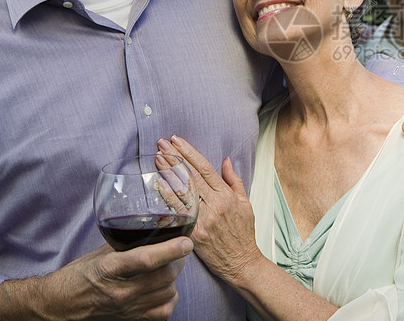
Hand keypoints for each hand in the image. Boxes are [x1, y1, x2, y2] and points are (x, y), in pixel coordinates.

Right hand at [0, 238, 190, 319]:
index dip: (170, 250)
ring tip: (167, 269)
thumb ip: (127, 244)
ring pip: (168, 293)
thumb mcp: (100, 254)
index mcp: (110, 269)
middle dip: (177, 261)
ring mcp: (127, 309)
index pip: (146, 259)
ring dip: (173, 279)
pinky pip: (164, 311)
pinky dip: (169, 298)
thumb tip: (154, 229)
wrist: (60, 306)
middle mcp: (121, 291)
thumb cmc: (79, 276)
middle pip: (164, 277)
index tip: (187, 242)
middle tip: (178, 250)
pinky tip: (162, 289)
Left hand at [160, 137, 264, 283]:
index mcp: (227, 196)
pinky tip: (159, 184)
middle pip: (192, 175)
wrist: (242, 262)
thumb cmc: (244, 234)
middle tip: (162, 143)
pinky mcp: (194, 233)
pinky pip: (179, 212)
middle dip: (176, 157)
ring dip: (168, 172)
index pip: (206, 168)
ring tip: (158, 157)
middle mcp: (215, 205)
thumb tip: (225, 161)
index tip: (178, 141)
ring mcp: (204, 219)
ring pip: (184, 191)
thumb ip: (234, 180)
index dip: (190, 153)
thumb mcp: (246, 203)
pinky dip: (169, 197)